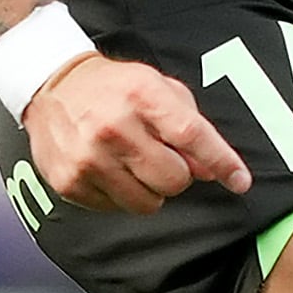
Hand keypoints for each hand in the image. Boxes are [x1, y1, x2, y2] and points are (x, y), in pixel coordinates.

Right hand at [23, 54, 250, 214]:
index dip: (222, 162)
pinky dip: (120, 194)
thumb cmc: (113, 87)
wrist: (52, 85)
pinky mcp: (70, 181)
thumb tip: (209, 170)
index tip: (240, 181)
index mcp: (141, 96)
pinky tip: (109, 168)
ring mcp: (89, 157)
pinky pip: (115, 208)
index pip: (192, 136)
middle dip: (177, 175)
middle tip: (162, 158)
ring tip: (133, 164)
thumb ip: (190, 124)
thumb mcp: (157, 87)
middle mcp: (113, 127)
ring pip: (147, 203)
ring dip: (149, 189)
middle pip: (174, 180)